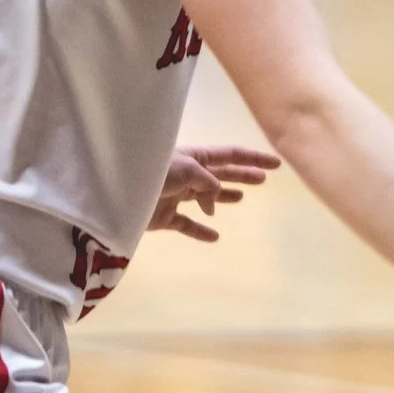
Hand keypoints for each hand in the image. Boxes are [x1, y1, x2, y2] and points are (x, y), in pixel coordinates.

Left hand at [149, 144, 279, 242]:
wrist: (117, 192)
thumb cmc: (153, 172)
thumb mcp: (187, 169)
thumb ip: (209, 184)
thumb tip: (214, 204)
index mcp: (194, 157)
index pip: (230, 155)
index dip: (253, 159)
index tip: (275, 163)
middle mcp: (188, 174)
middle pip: (221, 174)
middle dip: (242, 175)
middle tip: (263, 180)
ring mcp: (176, 195)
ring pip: (206, 197)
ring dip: (224, 197)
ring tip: (241, 199)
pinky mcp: (164, 216)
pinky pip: (187, 225)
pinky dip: (200, 231)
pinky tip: (214, 237)